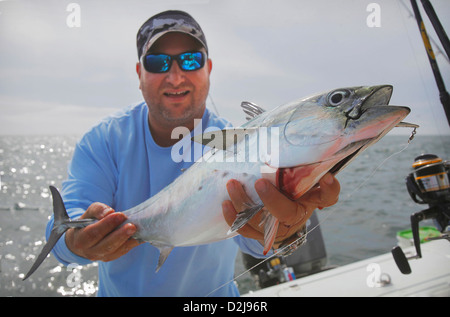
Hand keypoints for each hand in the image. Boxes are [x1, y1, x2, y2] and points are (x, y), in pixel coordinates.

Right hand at [65, 203, 140, 261]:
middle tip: (131, 226)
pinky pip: (121, 252)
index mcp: (80, 239)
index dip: (107, 224)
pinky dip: (131, 244)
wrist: (81, 240)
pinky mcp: (109, 258)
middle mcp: (89, 251)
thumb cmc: (86, 224)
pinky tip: (139, 237)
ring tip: (136, 231)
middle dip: (120, 235)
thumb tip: (109, 212)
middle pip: (106, 245)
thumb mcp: (88, 214)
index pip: (93, 233)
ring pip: (114, 251)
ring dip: (127, 241)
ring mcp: (100, 257)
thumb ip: (97, 210)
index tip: (119, 215)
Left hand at [222, 172, 339, 246]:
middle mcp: (295, 217)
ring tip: (232, 184)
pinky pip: (245, 229)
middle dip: (272, 199)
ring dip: (244, 204)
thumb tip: (289, 131)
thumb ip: (299, 161)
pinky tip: (225, 203)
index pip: (327, 197)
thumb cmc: (290, 189)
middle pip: (285, 213)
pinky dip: (233, 218)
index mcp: (310, 201)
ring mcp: (276, 229)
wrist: (280, 215)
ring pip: (260, 222)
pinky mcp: (259, 233)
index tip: (327, 177)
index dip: (329, 188)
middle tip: (260, 182)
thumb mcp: (298, 176)